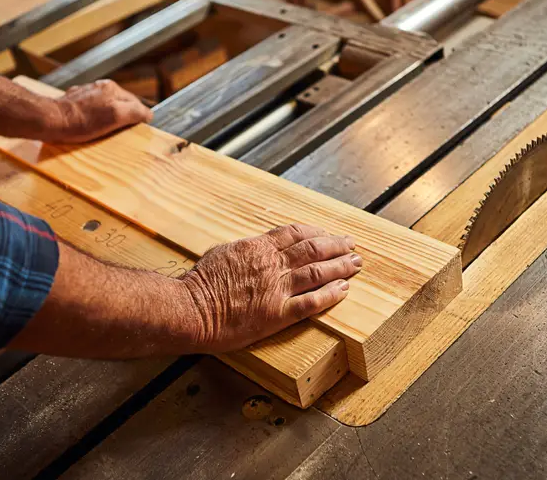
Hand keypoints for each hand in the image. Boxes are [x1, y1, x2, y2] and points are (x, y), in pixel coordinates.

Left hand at [48, 80, 152, 142]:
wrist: (50, 120)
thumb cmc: (80, 122)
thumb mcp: (115, 117)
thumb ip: (135, 112)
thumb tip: (148, 114)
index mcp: (112, 89)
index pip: (135, 103)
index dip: (138, 117)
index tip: (137, 128)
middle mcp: (99, 87)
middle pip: (120, 103)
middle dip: (122, 116)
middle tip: (120, 131)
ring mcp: (85, 92)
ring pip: (105, 105)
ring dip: (107, 117)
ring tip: (103, 130)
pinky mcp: (73, 101)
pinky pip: (89, 109)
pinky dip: (92, 118)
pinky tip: (88, 126)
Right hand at [179, 224, 361, 352]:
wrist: (190, 309)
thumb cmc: (199, 283)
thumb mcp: (222, 253)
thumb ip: (246, 249)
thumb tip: (256, 247)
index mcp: (258, 247)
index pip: (295, 233)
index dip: (317, 232)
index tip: (330, 234)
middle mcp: (271, 264)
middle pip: (313, 249)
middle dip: (336, 246)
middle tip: (352, 247)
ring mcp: (275, 289)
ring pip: (317, 272)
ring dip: (340, 267)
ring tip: (356, 264)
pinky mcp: (276, 314)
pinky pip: (310, 302)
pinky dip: (329, 295)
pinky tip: (343, 290)